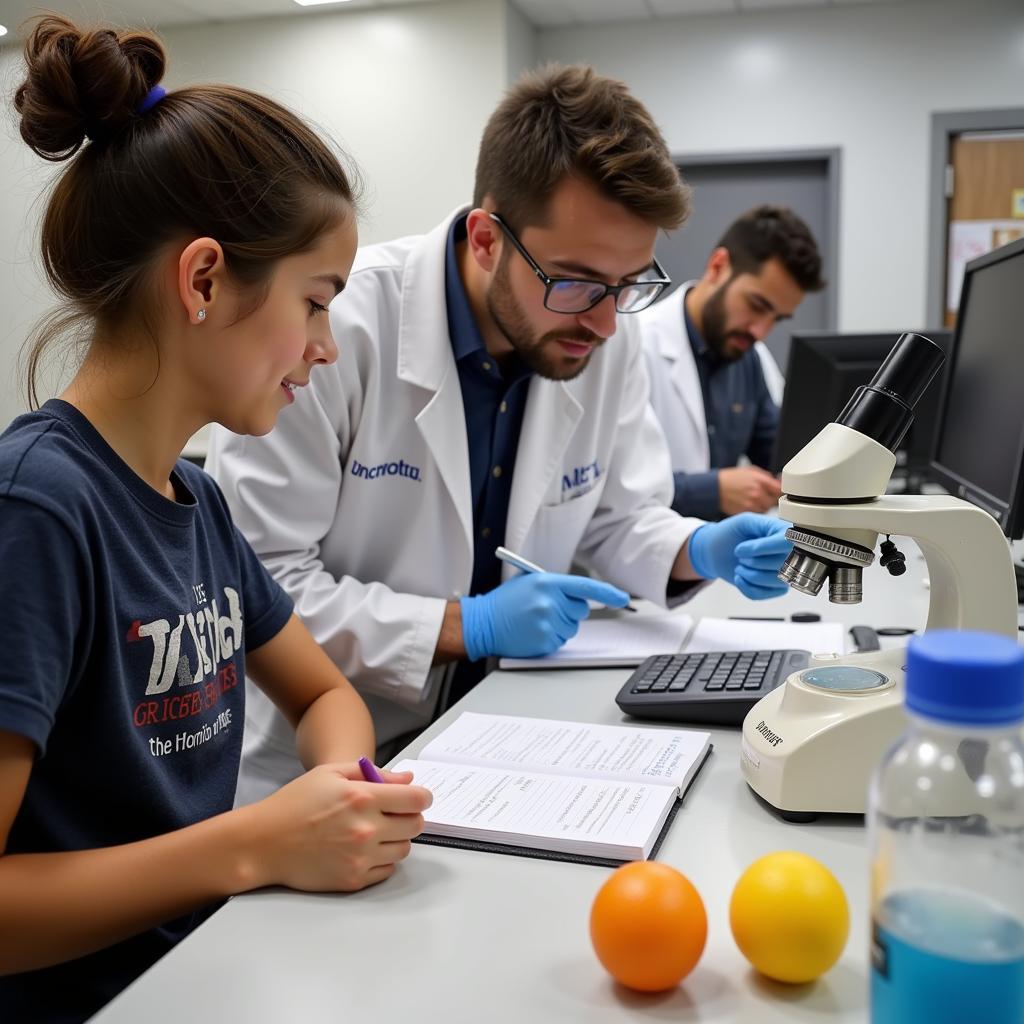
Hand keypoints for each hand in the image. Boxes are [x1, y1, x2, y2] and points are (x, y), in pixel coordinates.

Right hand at [249, 762, 432, 891]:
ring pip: (404, 849)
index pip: (416, 800)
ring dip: (396, 839)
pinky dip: (382, 859)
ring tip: (375, 831)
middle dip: (409, 817)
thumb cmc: (296, 803)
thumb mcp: (332, 773)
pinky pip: (387, 870)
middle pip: (415, 826)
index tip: (416, 797)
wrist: (264, 843)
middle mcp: (366, 829)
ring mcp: (360, 858)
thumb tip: (408, 778)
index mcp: (362, 798)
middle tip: (394, 814)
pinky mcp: (353, 880)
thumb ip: (374, 772)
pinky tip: (364, 849)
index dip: (421, 796)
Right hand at [460, 572, 629, 659]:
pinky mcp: (544, 642)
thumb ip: (555, 586)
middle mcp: (550, 602)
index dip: (608, 593)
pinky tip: (533, 632)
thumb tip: (582, 594)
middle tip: (548, 609)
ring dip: (560, 625)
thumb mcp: (528, 582)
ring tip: (536, 621)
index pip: (586, 587)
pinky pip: (561, 641)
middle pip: (581, 610)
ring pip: (572, 628)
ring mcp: (548, 623)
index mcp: (547, 583)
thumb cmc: (505, 602)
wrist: (482, 623)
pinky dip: (551, 638)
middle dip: (570, 610)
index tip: (622, 599)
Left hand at [688, 513, 792, 599]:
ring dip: (748, 574)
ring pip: (772, 581)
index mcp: (785, 533)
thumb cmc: (732, 533)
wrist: (716, 550)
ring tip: (739, 566)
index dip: (760, 549)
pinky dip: (744, 586)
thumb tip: (777, 545)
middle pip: (780, 564)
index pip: (786, 543)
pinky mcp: (776, 589)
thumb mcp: (744, 522)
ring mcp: (785, 573)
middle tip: (740, 556)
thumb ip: (762, 526)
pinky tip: (739, 577)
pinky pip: (762, 594)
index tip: (740, 549)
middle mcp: (790, 553)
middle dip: (751, 562)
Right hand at [718, 466, 782, 515]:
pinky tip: (749, 504)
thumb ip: (765, 476)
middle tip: (764, 494)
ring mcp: (751, 504)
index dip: (780, 490)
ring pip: (766, 509)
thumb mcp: (750, 470)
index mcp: (760, 481)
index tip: (779, 490)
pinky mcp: (746, 513)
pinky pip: (757, 514)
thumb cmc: (730, 478)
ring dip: (763, 505)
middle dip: (770, 498)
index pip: (779, 489)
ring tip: (755, 499)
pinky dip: (756, 510)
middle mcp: (757, 493)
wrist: (715, 488)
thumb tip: (776, 481)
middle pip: (774, 501)